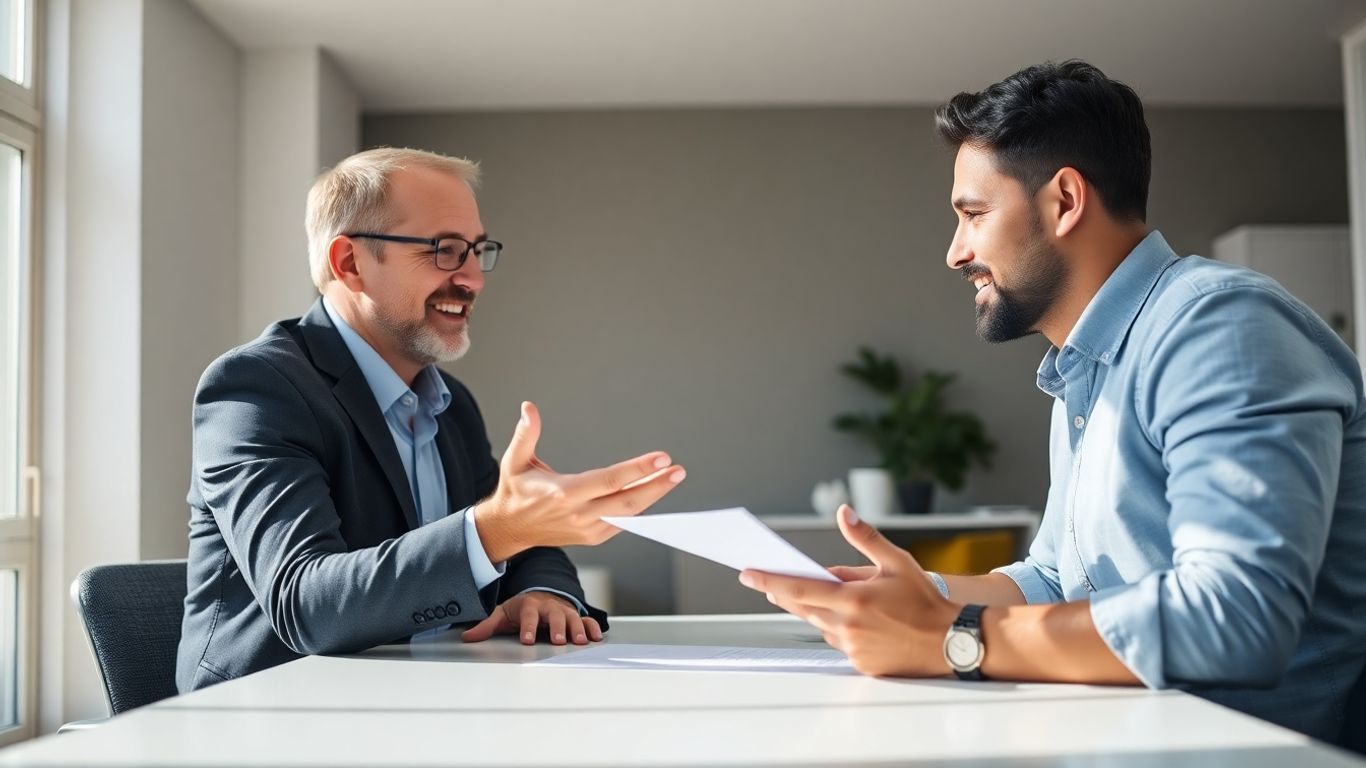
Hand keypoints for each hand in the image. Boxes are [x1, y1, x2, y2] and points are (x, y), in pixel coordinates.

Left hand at [460, 591, 602, 645]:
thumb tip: (467, 637)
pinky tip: (596, 637)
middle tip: (559, 641)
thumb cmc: (521, 609)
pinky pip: (587, 620)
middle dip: (558, 627)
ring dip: (577, 629)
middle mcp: (549, 607)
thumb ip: (487, 626)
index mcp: (530, 605)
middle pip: (555, 615)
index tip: (527, 639)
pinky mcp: (576, 616)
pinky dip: (592, 628)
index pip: (529, 615)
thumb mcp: (502, 615)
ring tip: (580, 642)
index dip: (528, 627)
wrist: (541, 596)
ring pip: (573, 617)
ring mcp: (564, 610)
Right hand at [475, 401, 685, 561]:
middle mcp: (579, 514)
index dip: (638, 470)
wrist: (510, 528)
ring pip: (629, 515)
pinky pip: (622, 523)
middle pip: (627, 502)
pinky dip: (640, 510)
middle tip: (678, 471)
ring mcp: (587, 529)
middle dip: (657, 486)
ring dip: (653, 496)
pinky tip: (653, 493)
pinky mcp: (592, 537)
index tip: (661, 459)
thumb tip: (529, 408)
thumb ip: (525, 434)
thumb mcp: (515, 461)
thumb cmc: (515, 492)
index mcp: (564, 493)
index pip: (610, 480)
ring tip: (672, 478)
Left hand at [739, 504, 958, 676]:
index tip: (747, 573)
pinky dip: (838, 628)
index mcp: (854, 599)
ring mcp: (853, 649)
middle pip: (802, 609)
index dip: (769, 581)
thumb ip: (866, 538)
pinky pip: (838, 643)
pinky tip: (855, 619)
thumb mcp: (898, 562)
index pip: (798, 589)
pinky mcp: (861, 664)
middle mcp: (848, 627)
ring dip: (817, 610)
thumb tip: (844, 513)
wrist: (952, 642)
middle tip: (766, 581)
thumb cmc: (926, 601)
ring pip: (820, 626)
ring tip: (832, 596)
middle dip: (783, 594)